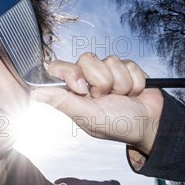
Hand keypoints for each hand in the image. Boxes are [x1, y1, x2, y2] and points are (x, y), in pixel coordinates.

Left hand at [31, 53, 163, 154]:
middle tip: (105, 98)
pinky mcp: (126, 68)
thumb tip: (35, 93)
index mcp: (72, 90)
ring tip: (121, 97)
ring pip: (110, 60)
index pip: (58, 66)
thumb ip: (63, 102)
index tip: (82, 89)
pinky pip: (128, 63)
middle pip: (86, 59)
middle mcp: (86, 78)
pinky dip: (134, 82)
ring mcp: (107, 71)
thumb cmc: (117, 125)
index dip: (70, 72)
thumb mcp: (88, 117)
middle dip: (101, 81)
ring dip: (120, 84)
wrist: (149, 125)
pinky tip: (133, 93)